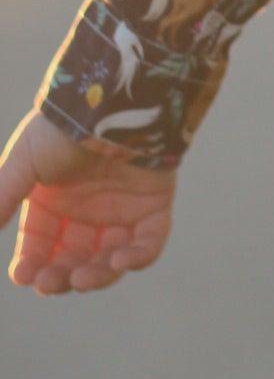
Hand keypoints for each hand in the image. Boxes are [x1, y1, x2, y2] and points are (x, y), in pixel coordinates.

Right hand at [0, 109, 177, 293]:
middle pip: (74, 261)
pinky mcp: (154, 206)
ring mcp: (122, 211)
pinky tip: (121, 260)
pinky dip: (138, 258)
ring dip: (96, 276)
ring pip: (108, 260)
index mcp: (55, 204)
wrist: (114, 97)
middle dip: (61, 276)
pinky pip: (149, 243)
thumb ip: (3, 195)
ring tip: (82, 278)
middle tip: (51, 281)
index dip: (32, 265)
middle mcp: (88, 212)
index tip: (24, 274)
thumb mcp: (24, 161)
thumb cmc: (64, 127)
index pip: (41, 247)